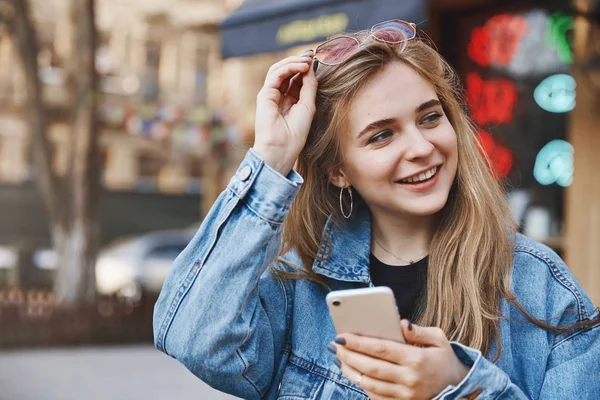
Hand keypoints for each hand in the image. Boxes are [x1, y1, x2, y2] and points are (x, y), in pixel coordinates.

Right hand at [253, 50, 317, 175]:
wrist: (283, 148)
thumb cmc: (296, 133)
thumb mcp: (308, 106)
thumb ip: (309, 87)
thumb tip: (311, 68)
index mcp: (289, 101)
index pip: (295, 78)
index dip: (305, 68)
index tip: (317, 60)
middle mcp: (278, 96)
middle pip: (287, 72)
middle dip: (299, 61)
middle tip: (312, 55)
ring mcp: (270, 94)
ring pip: (279, 70)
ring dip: (294, 62)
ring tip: (308, 60)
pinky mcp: (264, 94)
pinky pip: (275, 74)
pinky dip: (289, 68)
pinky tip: (302, 67)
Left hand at [330, 320, 469, 399]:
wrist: (459, 390)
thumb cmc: (444, 360)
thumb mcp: (439, 340)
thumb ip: (419, 331)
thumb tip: (401, 324)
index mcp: (417, 359)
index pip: (381, 349)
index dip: (359, 342)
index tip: (343, 335)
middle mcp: (409, 379)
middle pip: (371, 367)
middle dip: (349, 355)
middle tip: (335, 345)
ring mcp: (405, 395)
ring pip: (370, 384)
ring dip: (351, 371)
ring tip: (339, 358)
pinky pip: (376, 397)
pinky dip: (362, 386)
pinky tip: (353, 374)